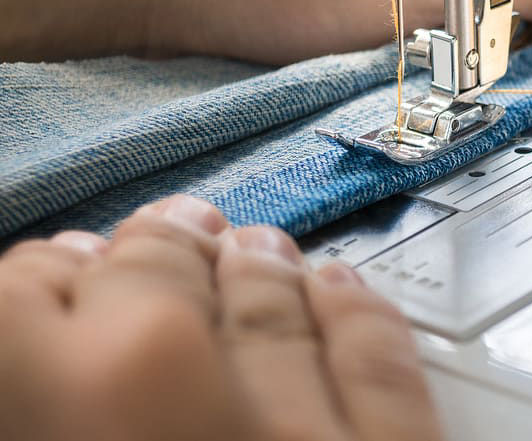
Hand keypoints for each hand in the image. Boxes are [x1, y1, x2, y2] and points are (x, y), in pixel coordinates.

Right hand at [0, 196, 441, 440]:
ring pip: (268, 310)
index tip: (55, 272)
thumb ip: (47, 405)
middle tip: (159, 231)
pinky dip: (354, 313)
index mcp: (64, 414)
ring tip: (252, 242)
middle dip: (153, 251)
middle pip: (153, 284)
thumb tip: (56, 367)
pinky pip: (376, 365)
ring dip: (255, 268)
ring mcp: (300, 439)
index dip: (40, 281)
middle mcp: (175, 412)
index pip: (21, 305)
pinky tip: (341, 287)